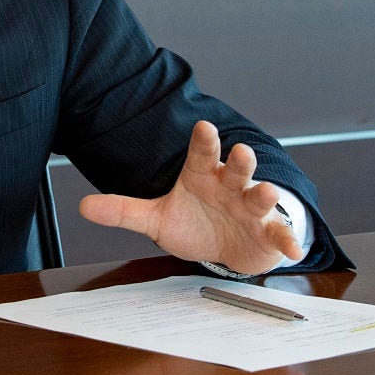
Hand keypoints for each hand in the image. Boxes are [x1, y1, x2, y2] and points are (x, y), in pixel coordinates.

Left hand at [78, 121, 301, 274]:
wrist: (226, 246)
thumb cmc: (193, 222)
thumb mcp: (156, 218)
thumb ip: (124, 211)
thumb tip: (82, 206)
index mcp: (202, 176)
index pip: (201, 153)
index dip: (203, 141)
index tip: (203, 126)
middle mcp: (229, 185)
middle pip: (235, 168)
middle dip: (239, 160)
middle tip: (240, 152)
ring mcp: (251, 207)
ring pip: (259, 195)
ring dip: (264, 194)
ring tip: (267, 192)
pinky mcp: (267, 231)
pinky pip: (279, 233)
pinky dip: (287, 239)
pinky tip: (291, 248)